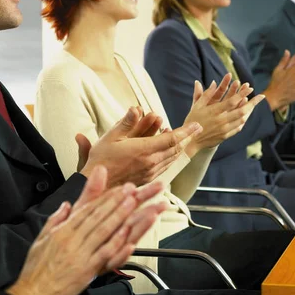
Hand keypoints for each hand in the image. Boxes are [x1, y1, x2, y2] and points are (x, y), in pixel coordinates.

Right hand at [6, 166, 166, 294]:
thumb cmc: (36, 270)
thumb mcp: (40, 239)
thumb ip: (55, 220)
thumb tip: (66, 205)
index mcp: (61, 231)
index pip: (86, 210)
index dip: (104, 198)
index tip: (117, 189)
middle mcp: (71, 240)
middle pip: (97, 216)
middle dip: (115, 201)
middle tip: (129, 190)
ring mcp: (80, 254)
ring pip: (103, 230)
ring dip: (119, 215)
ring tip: (132, 203)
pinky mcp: (86, 269)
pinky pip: (104, 253)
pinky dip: (116, 243)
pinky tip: (127, 234)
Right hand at [76, 107, 201, 186]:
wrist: (97, 186)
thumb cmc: (101, 160)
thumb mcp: (110, 138)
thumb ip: (126, 123)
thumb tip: (136, 108)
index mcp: (144, 150)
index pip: (172, 139)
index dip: (186, 131)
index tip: (197, 125)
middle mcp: (151, 162)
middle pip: (176, 149)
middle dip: (187, 138)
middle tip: (195, 129)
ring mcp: (151, 172)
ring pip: (172, 158)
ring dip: (179, 147)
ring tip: (184, 138)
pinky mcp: (148, 179)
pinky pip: (165, 166)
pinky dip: (170, 156)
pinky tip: (169, 151)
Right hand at [183, 74, 264, 155]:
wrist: (190, 141)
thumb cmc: (192, 121)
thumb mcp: (197, 106)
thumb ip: (206, 94)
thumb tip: (214, 82)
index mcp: (214, 112)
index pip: (232, 101)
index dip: (242, 94)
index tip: (250, 87)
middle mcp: (221, 121)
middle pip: (241, 111)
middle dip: (253, 103)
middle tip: (261, 97)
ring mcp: (224, 129)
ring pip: (242, 120)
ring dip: (249, 111)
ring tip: (254, 105)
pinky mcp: (225, 136)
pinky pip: (238, 128)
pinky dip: (243, 121)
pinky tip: (246, 115)